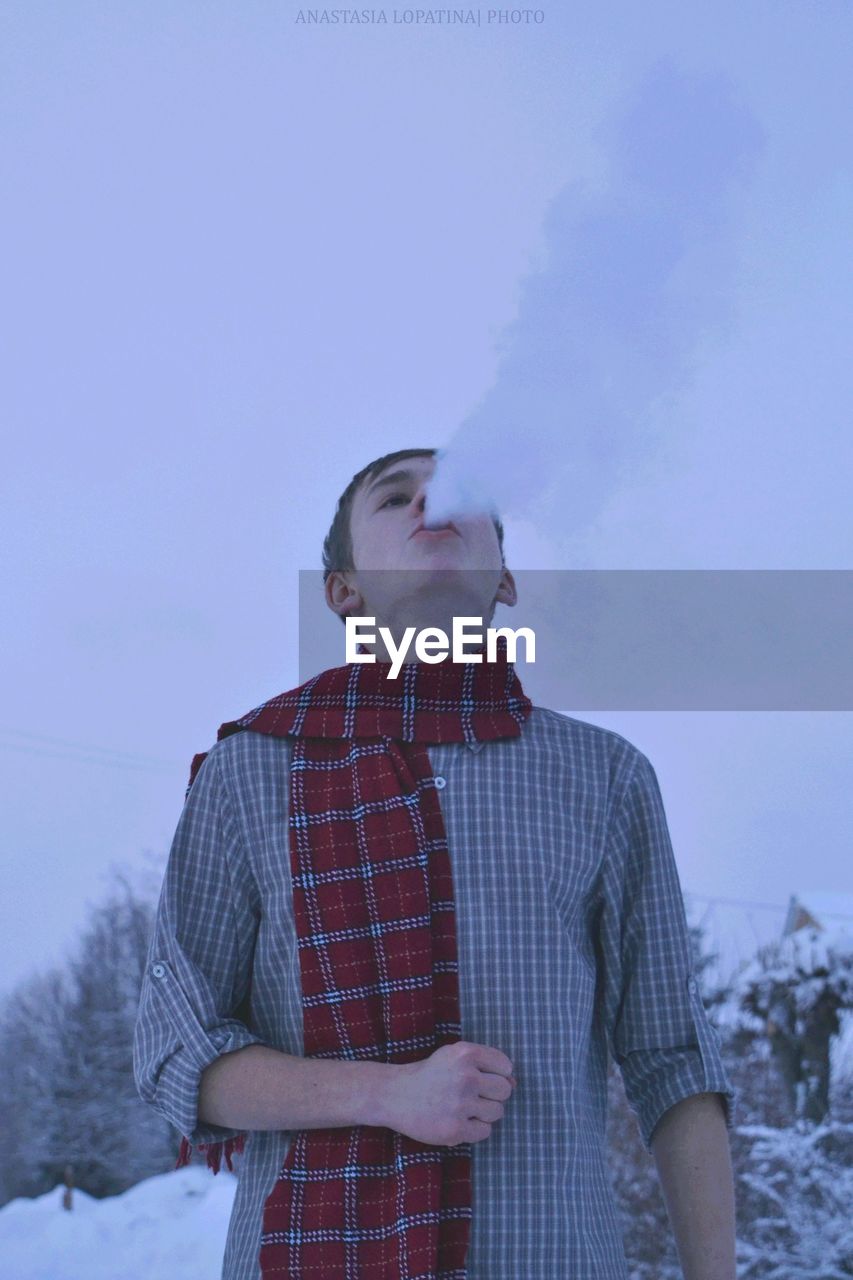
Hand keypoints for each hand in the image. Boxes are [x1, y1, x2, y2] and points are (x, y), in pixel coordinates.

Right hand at [385, 1040, 516, 1146]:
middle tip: (473, 1096)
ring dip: (485, 1113)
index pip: (506, 1067)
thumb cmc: (430, 1074)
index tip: (481, 1078)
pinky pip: (485, 1131)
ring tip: (464, 1108)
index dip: (497, 1074)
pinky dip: (475, 1129)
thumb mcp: (454, 1058)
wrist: (394, 1095)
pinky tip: (459, 1121)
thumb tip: (514, 1082)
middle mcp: (466, 1077)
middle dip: (493, 1095)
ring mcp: (460, 1104)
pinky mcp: (454, 1129)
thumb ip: (484, 1065)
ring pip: (498, 1112)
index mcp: (466, 1053)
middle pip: (505, 1090)